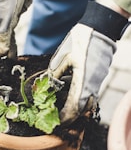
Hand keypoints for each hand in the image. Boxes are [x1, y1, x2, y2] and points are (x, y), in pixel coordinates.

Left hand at [48, 2, 127, 124]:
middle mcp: (92, 85)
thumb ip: (55, 72)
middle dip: (70, 117)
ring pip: (88, 103)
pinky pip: (91, 94)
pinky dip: (81, 100)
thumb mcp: (62, 56)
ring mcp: (98, 82)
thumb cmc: (80, 40)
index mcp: (82, 80)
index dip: (64, 117)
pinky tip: (71, 96)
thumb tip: (48, 84)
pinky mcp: (99, 78)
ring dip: (76, 109)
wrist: (100, 28)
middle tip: (59, 120)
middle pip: (82, 109)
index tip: (56, 121)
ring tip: (63, 110)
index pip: (73, 106)